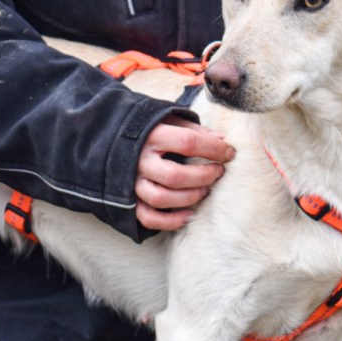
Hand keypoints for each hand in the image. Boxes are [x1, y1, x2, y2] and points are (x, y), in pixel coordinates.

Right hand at [135, 114, 234, 230]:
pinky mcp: (130, 200)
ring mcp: (132, 182)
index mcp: (152, 135)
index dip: (213, 149)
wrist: (111, 136)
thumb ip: (194, 130)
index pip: (188, 142)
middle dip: (203, 176)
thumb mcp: (169, 119)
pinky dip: (171, 221)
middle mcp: (140, 160)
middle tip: (218, 172)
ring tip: (205, 191)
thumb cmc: (149, 128)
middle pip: (175, 176)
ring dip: (190, 198)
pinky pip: (149, 218)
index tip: (229, 153)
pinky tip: (189, 214)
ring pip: (162, 198)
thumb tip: (222, 140)